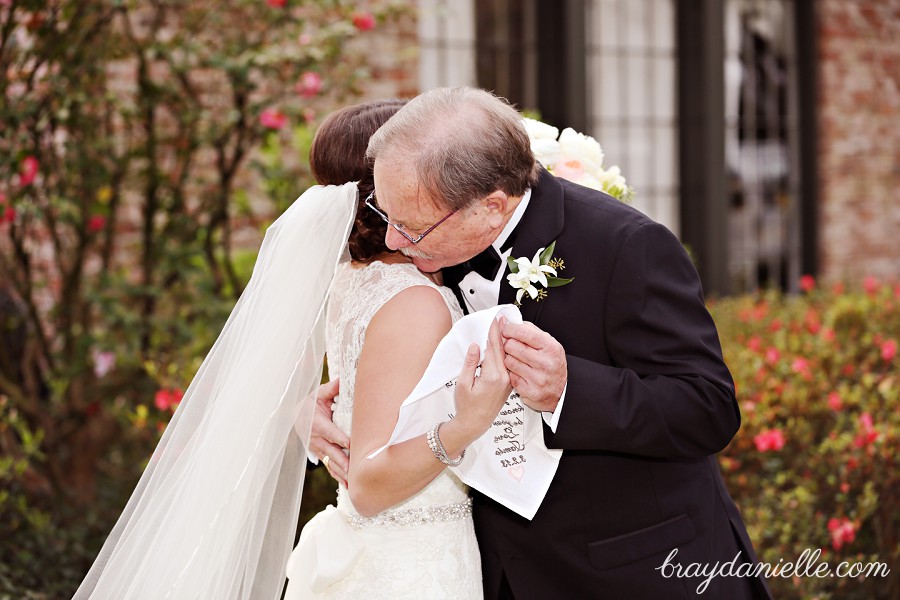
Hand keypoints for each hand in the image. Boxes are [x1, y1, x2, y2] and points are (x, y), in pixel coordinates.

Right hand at [309, 378, 350, 486]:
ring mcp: (318, 449)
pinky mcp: (320, 454)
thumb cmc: (309, 404)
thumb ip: (331, 389)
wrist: (295, 416)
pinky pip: (329, 467)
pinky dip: (338, 476)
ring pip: (331, 463)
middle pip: (333, 453)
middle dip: (344, 463)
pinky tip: (348, 485)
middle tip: (356, 472)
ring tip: (354, 484)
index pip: (331, 433)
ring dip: (342, 473)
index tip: (353, 446)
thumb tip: (344, 378)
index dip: (342, 440)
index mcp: (317, 424)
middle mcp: (316, 439)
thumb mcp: (318, 394)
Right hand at [453, 317, 512, 436]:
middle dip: (501, 333)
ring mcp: (507, 381)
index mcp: (492, 376)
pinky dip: (504, 353)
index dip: (493, 332)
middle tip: (500, 319)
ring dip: (503, 342)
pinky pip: (506, 364)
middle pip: (502, 350)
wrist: (474, 424)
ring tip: (502, 328)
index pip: (493, 348)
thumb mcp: (463, 383)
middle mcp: (503, 378)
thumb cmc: (467, 407)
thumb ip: (470, 363)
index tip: (494, 320)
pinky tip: (502, 346)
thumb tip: (475, 346)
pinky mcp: (507, 384)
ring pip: (506, 356)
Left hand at [500, 317, 566, 411]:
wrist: (559, 392)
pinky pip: (510, 376)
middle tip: (511, 346)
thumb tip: (513, 322)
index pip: (523, 332)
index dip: (510, 329)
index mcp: (551, 348)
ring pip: (508, 361)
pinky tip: (519, 373)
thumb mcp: (549, 345)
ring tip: (517, 360)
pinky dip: (511, 373)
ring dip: (508, 359)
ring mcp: (537, 378)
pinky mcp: (529, 390)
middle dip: (508, 344)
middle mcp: (545, 363)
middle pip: (512, 346)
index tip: (506, 329)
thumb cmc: (552, 366)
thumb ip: (532, 332)